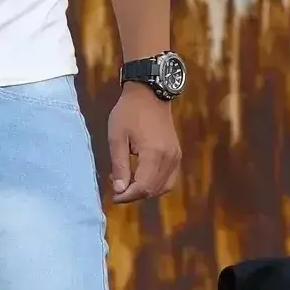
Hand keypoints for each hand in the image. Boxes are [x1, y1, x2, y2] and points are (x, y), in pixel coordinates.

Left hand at [108, 82, 180, 204]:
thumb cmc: (129, 112)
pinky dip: (155, 184)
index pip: (143, 187)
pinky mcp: (176, 154)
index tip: (114, 196)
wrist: (149, 92)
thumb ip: (119, 166)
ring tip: (127, 182)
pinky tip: (140, 178)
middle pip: (152, 190)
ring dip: (144, 191)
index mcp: (154, 154)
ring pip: (162, 187)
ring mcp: (175, 156)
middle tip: (117, 189)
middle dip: (133, 195)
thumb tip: (119, 190)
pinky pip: (168, 179)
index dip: (127, 196)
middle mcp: (169, 157)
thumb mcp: (117, 138)